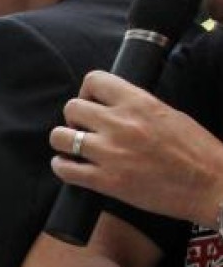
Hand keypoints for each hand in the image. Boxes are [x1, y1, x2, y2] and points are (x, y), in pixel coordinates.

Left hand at [50, 70, 222, 227]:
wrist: (213, 186)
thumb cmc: (198, 152)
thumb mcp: (169, 115)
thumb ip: (138, 107)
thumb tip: (112, 105)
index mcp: (139, 103)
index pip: (94, 80)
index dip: (88, 92)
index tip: (93, 103)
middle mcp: (120, 124)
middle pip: (71, 108)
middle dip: (75, 118)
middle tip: (85, 130)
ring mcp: (110, 153)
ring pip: (59, 137)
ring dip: (63, 142)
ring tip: (75, 148)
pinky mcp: (106, 181)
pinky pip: (64, 169)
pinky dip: (61, 167)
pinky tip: (70, 167)